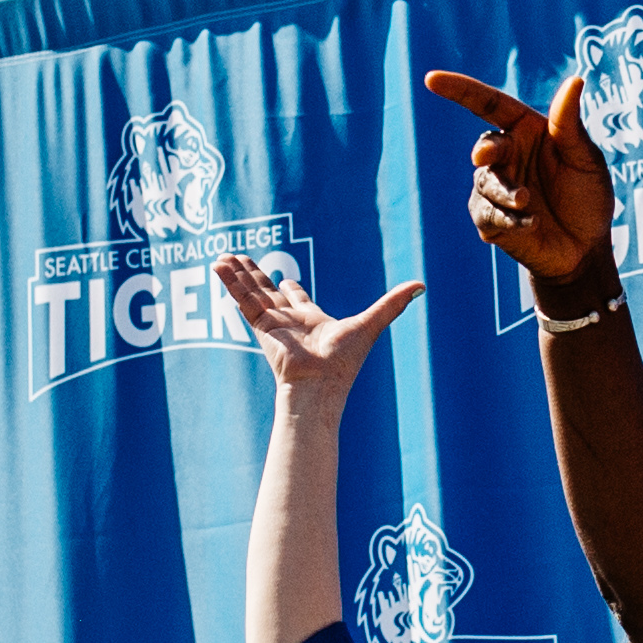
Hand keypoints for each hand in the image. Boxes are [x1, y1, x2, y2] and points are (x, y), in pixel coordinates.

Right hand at [215, 252, 423, 399]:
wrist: (319, 384)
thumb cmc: (345, 361)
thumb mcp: (371, 323)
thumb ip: (393, 303)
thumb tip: (422, 284)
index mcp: (312, 321)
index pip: (296, 300)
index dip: (290, 288)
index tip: (282, 279)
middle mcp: (290, 322)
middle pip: (268, 293)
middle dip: (256, 276)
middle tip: (243, 260)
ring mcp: (273, 325)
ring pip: (251, 293)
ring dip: (238, 275)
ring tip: (223, 257)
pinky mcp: (260, 327)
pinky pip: (242, 299)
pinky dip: (231, 282)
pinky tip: (220, 265)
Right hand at [421, 73, 616, 307]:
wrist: (586, 248)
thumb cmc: (588, 196)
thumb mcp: (585, 158)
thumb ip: (570, 124)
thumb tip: (576, 79)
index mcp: (525, 131)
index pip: (488, 104)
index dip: (459, 90)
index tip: (430, 79)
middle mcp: (506, 155)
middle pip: (484, 146)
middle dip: (486, 152)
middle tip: (487, 157)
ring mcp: (495, 188)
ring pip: (484, 182)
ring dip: (505, 192)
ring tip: (528, 203)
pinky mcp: (489, 219)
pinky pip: (487, 214)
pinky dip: (509, 219)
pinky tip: (531, 224)